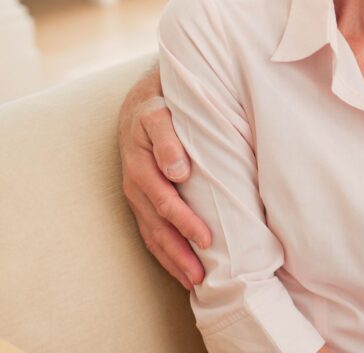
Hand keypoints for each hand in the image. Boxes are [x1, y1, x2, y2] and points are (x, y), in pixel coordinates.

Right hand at [118, 65, 211, 289]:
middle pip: (158, 226)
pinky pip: (150, 232)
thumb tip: (179, 171)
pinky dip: (165, 252)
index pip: (165, 201)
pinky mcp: (142, 201)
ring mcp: (137, 195)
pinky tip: (182, 269)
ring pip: (152, 235)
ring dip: (173, 259)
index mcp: (141, 164)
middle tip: (203, 275)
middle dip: (180, 252)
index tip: (207, 239)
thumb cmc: (161, 107)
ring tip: (195, 282)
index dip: (186, 222)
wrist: (141, 102)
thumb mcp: (162, 114)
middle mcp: (136, 184)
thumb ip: (169, 140)